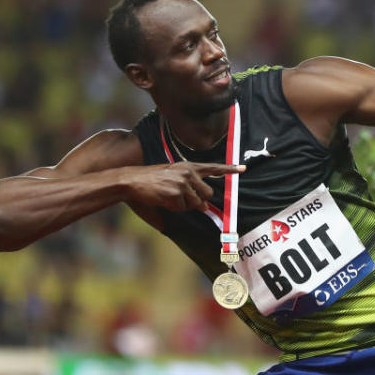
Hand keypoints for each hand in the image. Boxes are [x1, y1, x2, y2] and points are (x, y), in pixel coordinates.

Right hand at [121, 162, 244, 211]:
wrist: (132, 180)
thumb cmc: (151, 181)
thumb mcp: (172, 177)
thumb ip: (191, 188)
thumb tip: (205, 206)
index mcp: (188, 166)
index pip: (213, 167)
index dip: (229, 169)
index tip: (243, 169)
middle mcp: (188, 172)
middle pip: (208, 194)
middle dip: (198, 201)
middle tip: (181, 198)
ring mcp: (183, 182)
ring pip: (196, 204)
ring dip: (183, 205)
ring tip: (168, 196)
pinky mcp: (176, 193)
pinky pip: (183, 208)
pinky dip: (174, 208)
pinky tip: (163, 199)